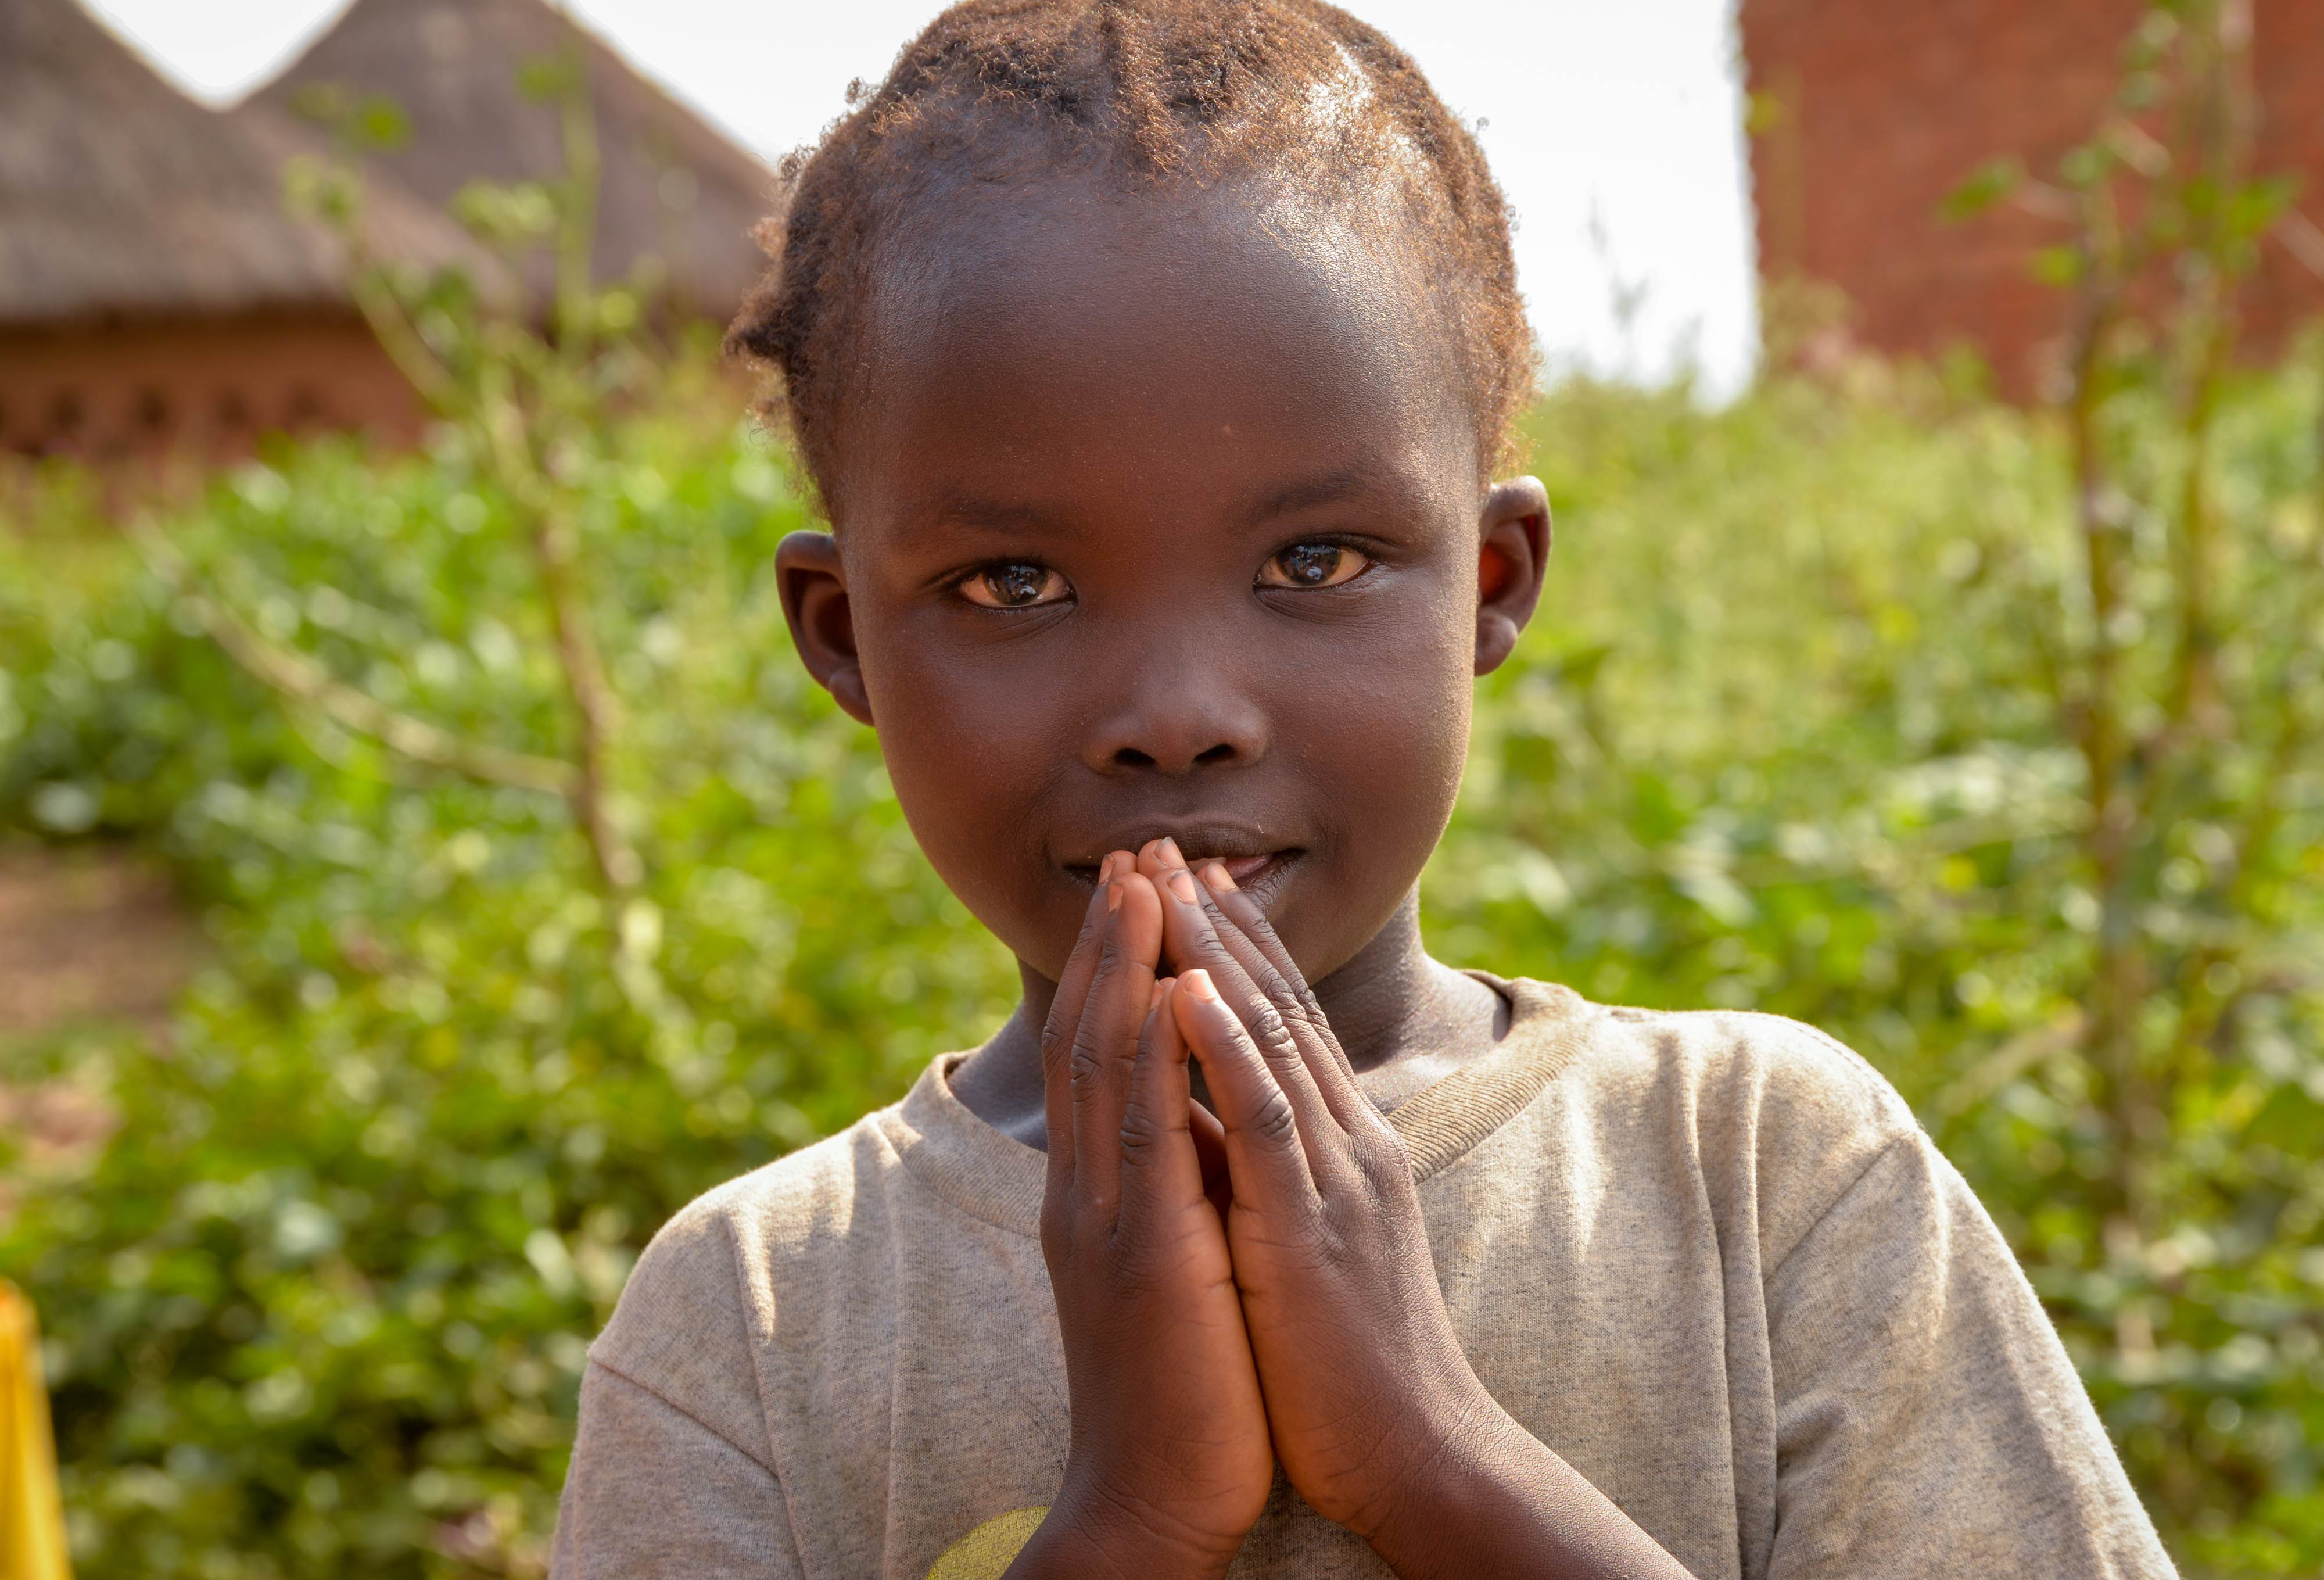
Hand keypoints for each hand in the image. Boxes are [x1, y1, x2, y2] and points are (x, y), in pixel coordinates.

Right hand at [1013, 854, 1272, 1579]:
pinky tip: (1176, 991)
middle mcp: (1089, 1192)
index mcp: (1100, 1196)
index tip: (1143, 886)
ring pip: (1111, 1064)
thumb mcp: (1177, 1267)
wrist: (1154, 1503)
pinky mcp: (1146, 1254)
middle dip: (1117, 938)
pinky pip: (1149, 1131)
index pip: (1101, 1055)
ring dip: (1130, 966)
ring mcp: (1109, 1219)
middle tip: (1139, 847)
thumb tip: (1207, 1119)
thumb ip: (1178, 1191)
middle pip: (1093, 1037)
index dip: (1117, 966)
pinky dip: (1158, 1053)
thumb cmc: (1183, 1390)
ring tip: (1148, 881)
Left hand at [1139, 841, 1697, 1579]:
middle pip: (1278, 1006)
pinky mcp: (1312, 1226)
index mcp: (1344, 1149)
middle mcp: (1346, 1143)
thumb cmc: (1356, 1366)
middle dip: (1221, 920)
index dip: (1241, 946)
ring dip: (1214, 951)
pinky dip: (1223, 1044)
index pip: (1288, 1023)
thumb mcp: (1314, 1245)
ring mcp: (1334, 1178)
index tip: (1194, 880)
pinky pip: (1261, 1117)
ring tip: (1167, 879)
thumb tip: (1214, 1123)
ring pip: (1268, 1039)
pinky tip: (1188, 986)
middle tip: (1169, 844)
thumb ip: (1275, 1179)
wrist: (1421, 1456)